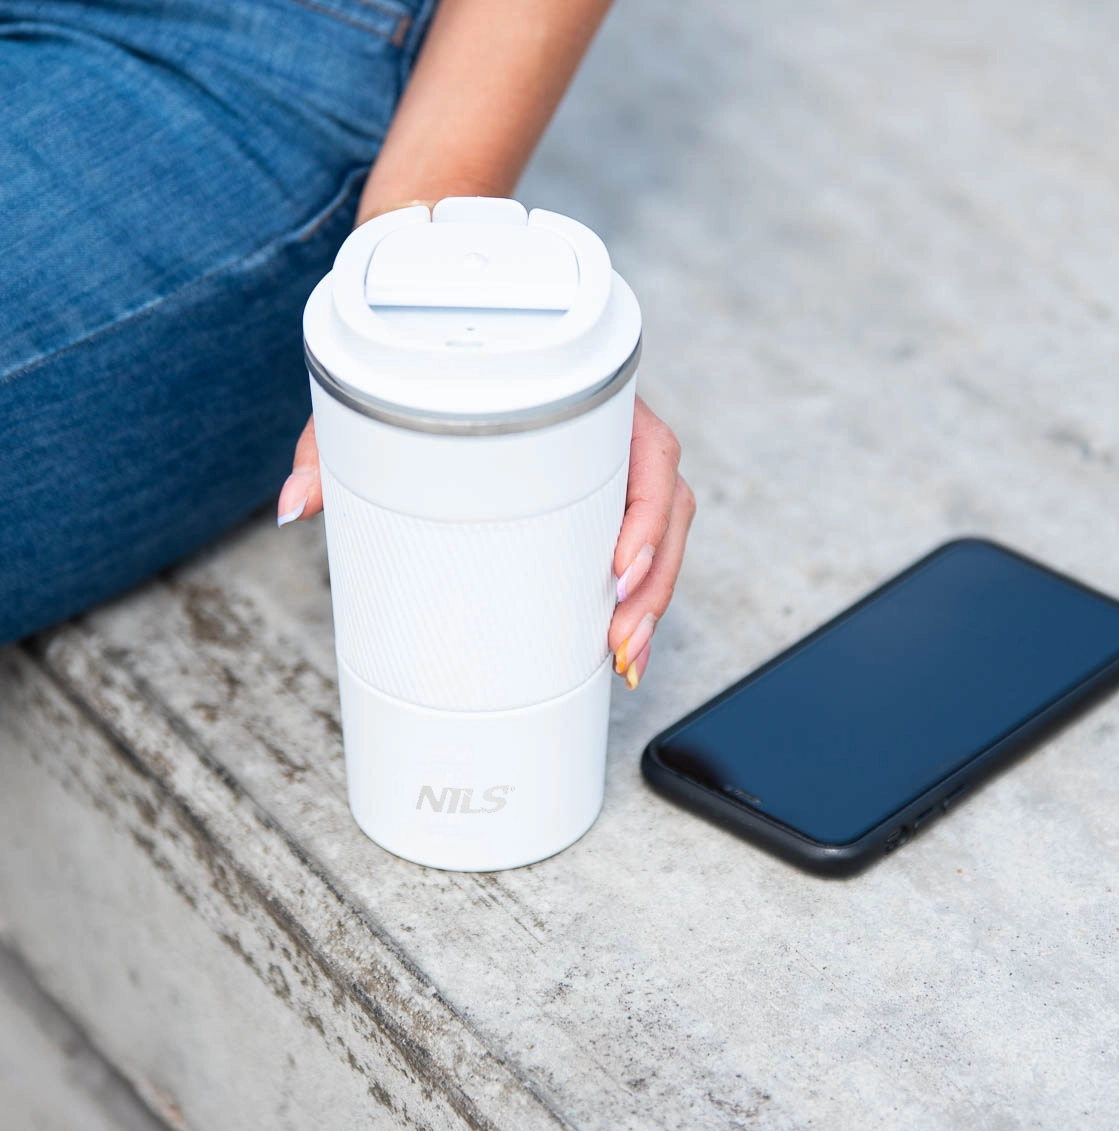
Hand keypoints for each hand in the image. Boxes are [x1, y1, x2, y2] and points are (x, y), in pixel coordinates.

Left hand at [277, 395, 694, 689]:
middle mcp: (612, 431)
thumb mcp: (382, 394)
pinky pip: (641, 545)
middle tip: (619, 642)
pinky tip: (622, 643)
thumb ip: (338, 441)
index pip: (648, 450)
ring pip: (664, 534)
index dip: (646, 513)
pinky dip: (640, 597)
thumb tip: (298, 506)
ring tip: (625, 657)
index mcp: (589, 396)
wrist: (441, 333)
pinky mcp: (600, 498)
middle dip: (654, 585)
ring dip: (653, 601)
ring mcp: (611, 466)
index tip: (617, 568)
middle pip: (668, 506)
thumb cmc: (430, 359)